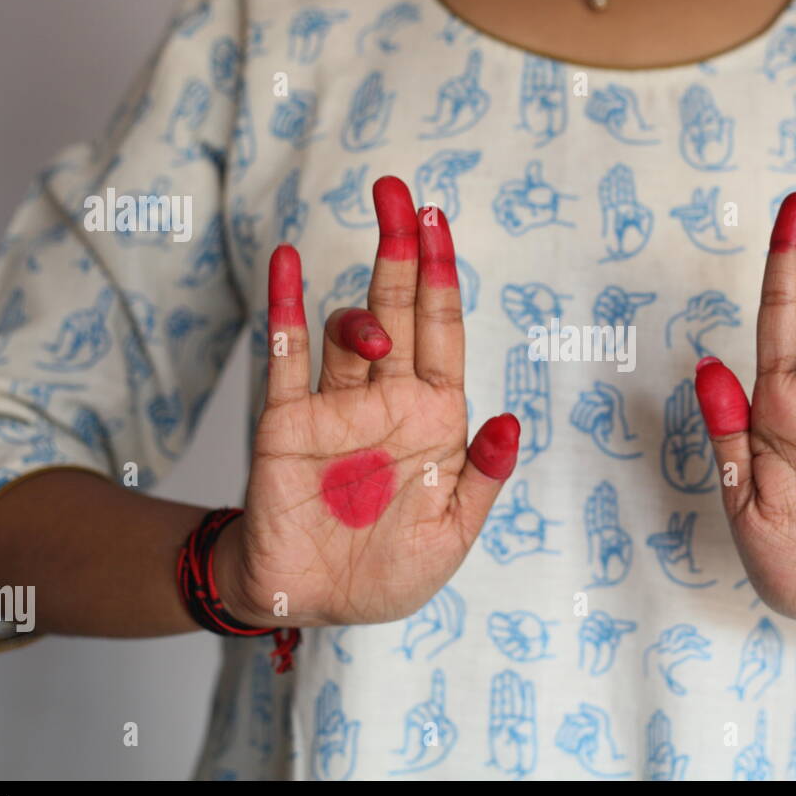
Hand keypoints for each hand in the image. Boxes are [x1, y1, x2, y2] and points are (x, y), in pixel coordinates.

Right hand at [215, 176, 520, 627]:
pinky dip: (286, 307)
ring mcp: (336, 406)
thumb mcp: (451, 534)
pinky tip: (288, 262)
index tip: (439, 221)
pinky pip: (284, 355)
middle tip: (398, 192)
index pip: (443, 331)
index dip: (442, 277)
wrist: (311, 603)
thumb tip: (512, 421)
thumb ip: (481, 478)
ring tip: (373, 333)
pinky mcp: (286, 423)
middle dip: (401, 250)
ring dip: (361, 311)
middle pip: (398, 307)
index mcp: (435, 418)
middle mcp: (387, 399)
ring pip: (348, 331)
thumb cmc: (388, 571)